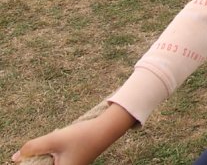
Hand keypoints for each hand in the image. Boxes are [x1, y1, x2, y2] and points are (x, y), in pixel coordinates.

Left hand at [13, 104, 134, 164]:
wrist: (106, 129)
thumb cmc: (82, 136)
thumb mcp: (54, 140)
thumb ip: (33, 147)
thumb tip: (16, 156)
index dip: (32, 161)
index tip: (34, 151)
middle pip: (44, 164)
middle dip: (41, 153)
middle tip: (48, 142)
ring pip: (51, 160)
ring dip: (49, 149)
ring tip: (58, 137)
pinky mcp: (74, 159)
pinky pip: (58, 156)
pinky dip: (56, 148)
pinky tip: (62, 137)